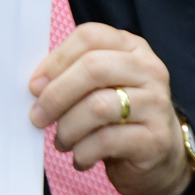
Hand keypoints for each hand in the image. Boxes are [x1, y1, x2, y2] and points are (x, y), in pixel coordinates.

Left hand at [28, 23, 192, 194]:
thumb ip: (73, 75)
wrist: (158, 155)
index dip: (56, 60)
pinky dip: (83, 152)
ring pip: (98, 107)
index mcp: (131, 47)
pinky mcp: (156, 138)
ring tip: (61, 141)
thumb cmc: (119, 115)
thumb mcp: (100, 86)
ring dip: (68, 128)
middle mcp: (149, 69)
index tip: (35, 86)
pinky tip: (80, 158)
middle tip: (38, 117)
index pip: (90, 37)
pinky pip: (106, 140)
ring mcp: (156, 103)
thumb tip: (36, 86)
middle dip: (56, 95)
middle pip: (93, 68)